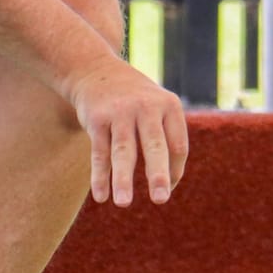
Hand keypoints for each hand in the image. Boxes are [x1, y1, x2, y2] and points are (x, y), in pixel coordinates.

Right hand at [64, 56, 189, 206]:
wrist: (95, 70)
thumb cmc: (134, 99)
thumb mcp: (156, 106)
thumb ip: (166, 138)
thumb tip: (168, 182)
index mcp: (169, 105)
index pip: (178, 145)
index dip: (174, 171)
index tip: (166, 188)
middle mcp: (146, 107)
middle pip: (154, 145)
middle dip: (157, 174)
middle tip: (160, 199)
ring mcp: (120, 112)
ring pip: (123, 151)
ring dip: (122, 179)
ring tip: (123, 203)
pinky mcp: (96, 118)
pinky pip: (99, 151)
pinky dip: (99, 175)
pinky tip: (101, 196)